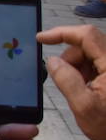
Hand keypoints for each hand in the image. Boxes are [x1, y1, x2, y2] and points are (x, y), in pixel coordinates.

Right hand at [39, 24, 105, 139]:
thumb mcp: (83, 106)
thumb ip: (66, 80)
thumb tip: (52, 61)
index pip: (86, 35)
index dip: (61, 33)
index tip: (41, 39)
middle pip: (88, 43)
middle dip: (70, 57)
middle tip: (63, 79)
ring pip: (92, 53)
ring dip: (79, 66)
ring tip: (80, 89)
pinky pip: (98, 63)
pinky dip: (87, 72)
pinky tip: (88, 89)